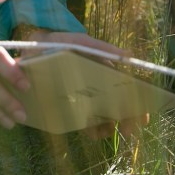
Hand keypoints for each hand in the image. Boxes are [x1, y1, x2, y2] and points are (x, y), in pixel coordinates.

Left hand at [17, 29, 146, 138]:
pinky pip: (84, 119)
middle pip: (118, 104)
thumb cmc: (58, 43)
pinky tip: (91, 132)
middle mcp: (97, 83)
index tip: (143, 118)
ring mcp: (84, 95)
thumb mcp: (79, 42)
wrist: (31, 50)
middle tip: (128, 132)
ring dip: (108, 126)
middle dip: (126, 119)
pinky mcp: (69, 104)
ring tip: (105, 132)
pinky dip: (90, 127)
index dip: (138, 103)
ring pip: (103, 114)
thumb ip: (101, 47)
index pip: (127, 87)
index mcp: (103, 69)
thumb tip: (129, 55)